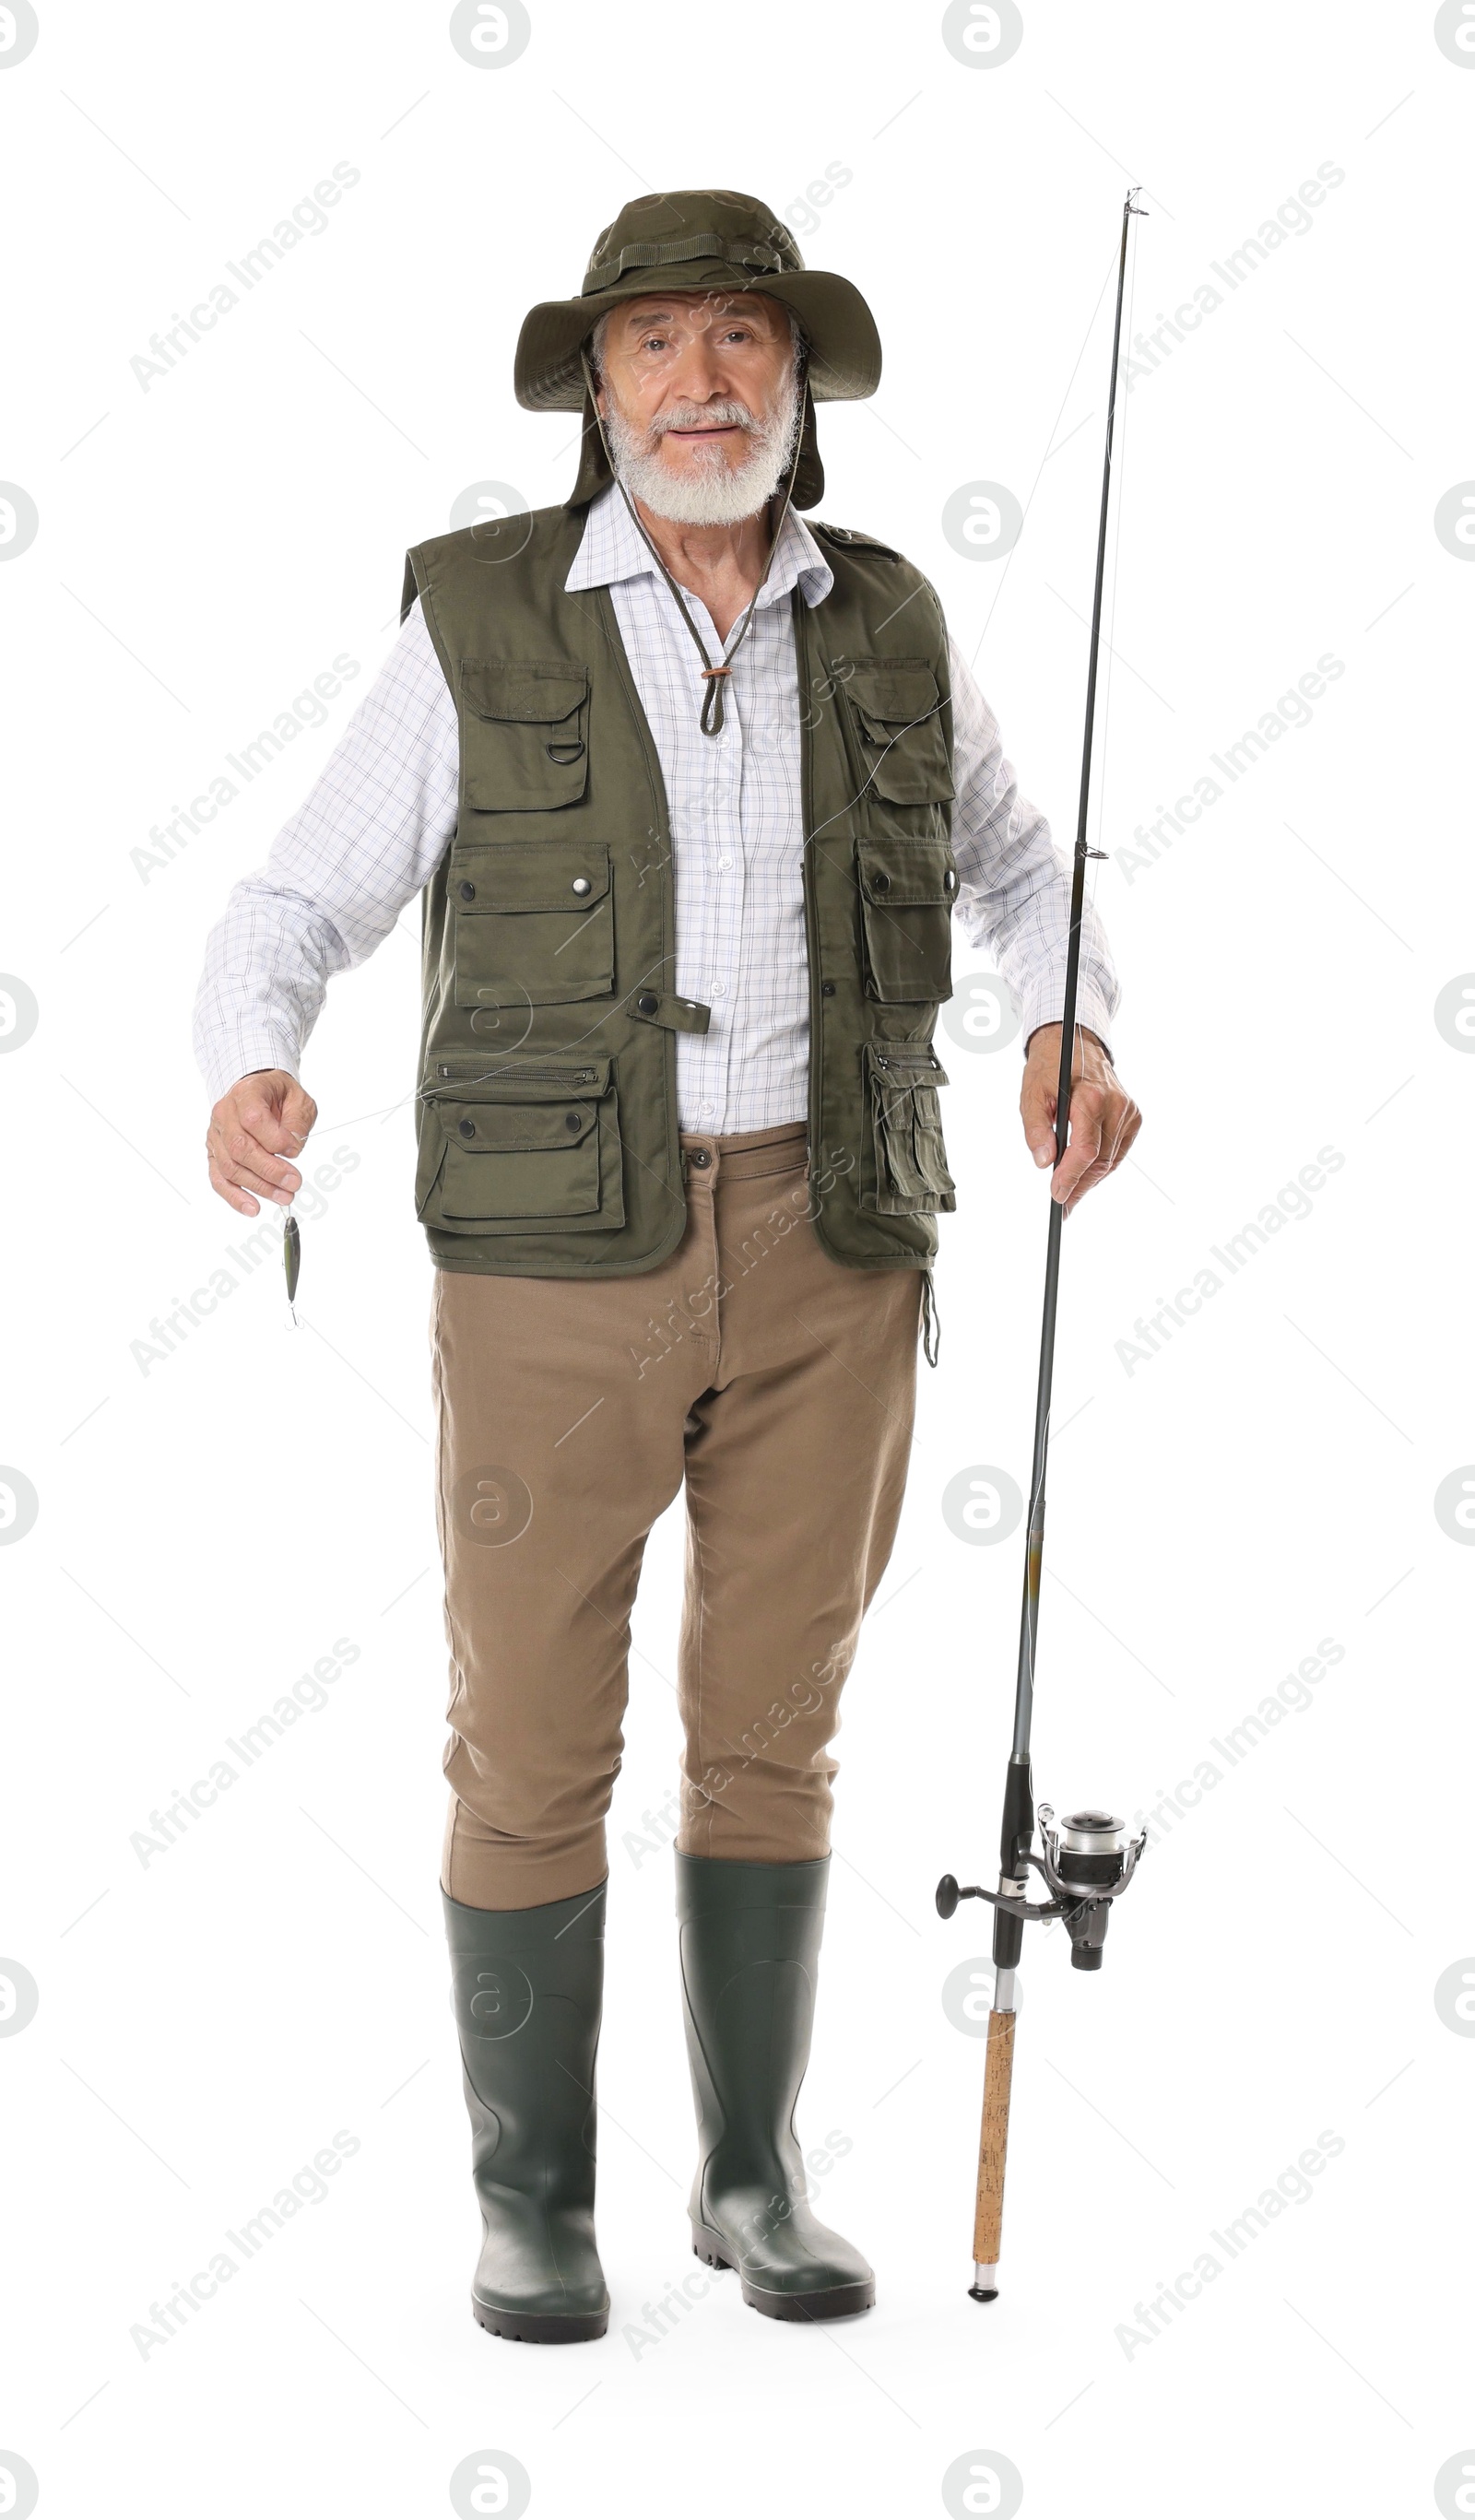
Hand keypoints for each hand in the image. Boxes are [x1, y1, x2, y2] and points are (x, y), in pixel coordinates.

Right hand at [206, 1069, 316, 1216]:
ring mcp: (216, 1135)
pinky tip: (252, 1208)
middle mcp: (225, 1114)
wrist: (256, 1090)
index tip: (294, 1149)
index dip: (276, 1139)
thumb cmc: (277, 1095)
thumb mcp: (298, 1099)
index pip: (254, 1119)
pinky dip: (234, 1197)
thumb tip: (292, 1147)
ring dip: (259, 1187)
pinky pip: (219, 1178)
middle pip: (240, 1148)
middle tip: (293, 1183)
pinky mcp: (215, 1153)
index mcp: (246, 1094)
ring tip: (283, 1196)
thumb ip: (297, 1122)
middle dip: (269, 1170)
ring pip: (230, 1167)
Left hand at [1020, 1025, 1140, 1214]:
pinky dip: (1102, 1166)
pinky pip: (1118, 1151)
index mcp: (1091, 1097)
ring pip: (1111, 1160)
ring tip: (1070, 1194)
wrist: (1073, 1043)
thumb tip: (1044, 1161)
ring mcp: (1128, 1110)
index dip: (1071, 1177)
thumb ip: (1036, 1130)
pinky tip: (1086, 1175)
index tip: (1057, 1196)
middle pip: (1100, 1160)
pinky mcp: (1133, 1116)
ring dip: (1090, 1180)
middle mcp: (1116, 1104)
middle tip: (1062, 1204)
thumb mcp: (1032, 1095)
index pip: (1086, 1150)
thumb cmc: (1050, 1068)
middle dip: (1079, 1186)